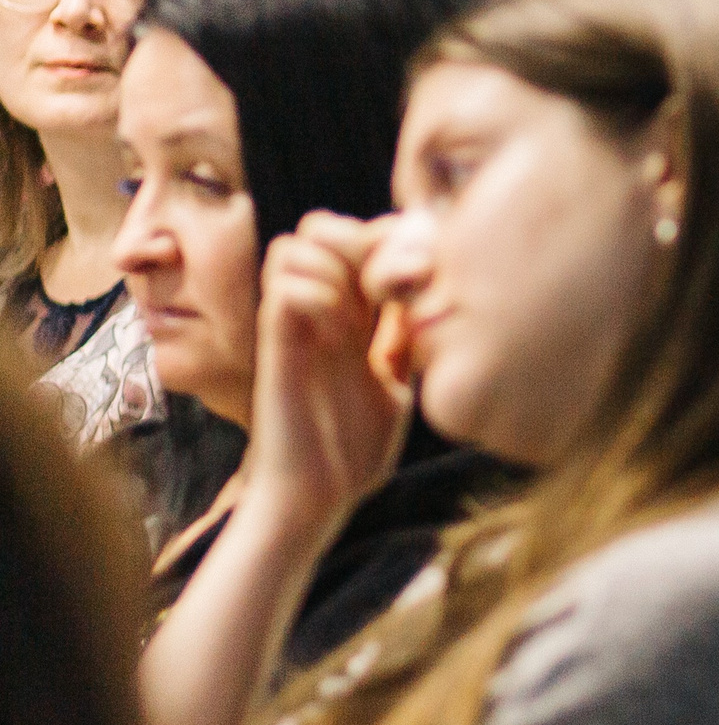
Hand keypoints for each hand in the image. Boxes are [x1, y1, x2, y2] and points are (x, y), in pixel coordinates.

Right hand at [242, 212, 412, 539]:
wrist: (317, 497)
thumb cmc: (353, 447)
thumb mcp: (396, 383)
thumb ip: (404, 340)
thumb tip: (435, 302)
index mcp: (349, 316)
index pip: (358, 238)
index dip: (389, 239)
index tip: (423, 272)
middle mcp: (318, 311)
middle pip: (320, 227)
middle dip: (360, 239)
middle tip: (390, 283)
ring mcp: (294, 326)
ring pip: (294, 246)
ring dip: (337, 265)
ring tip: (365, 311)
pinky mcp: (277, 350)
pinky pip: (284, 290)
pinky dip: (318, 296)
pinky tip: (345, 330)